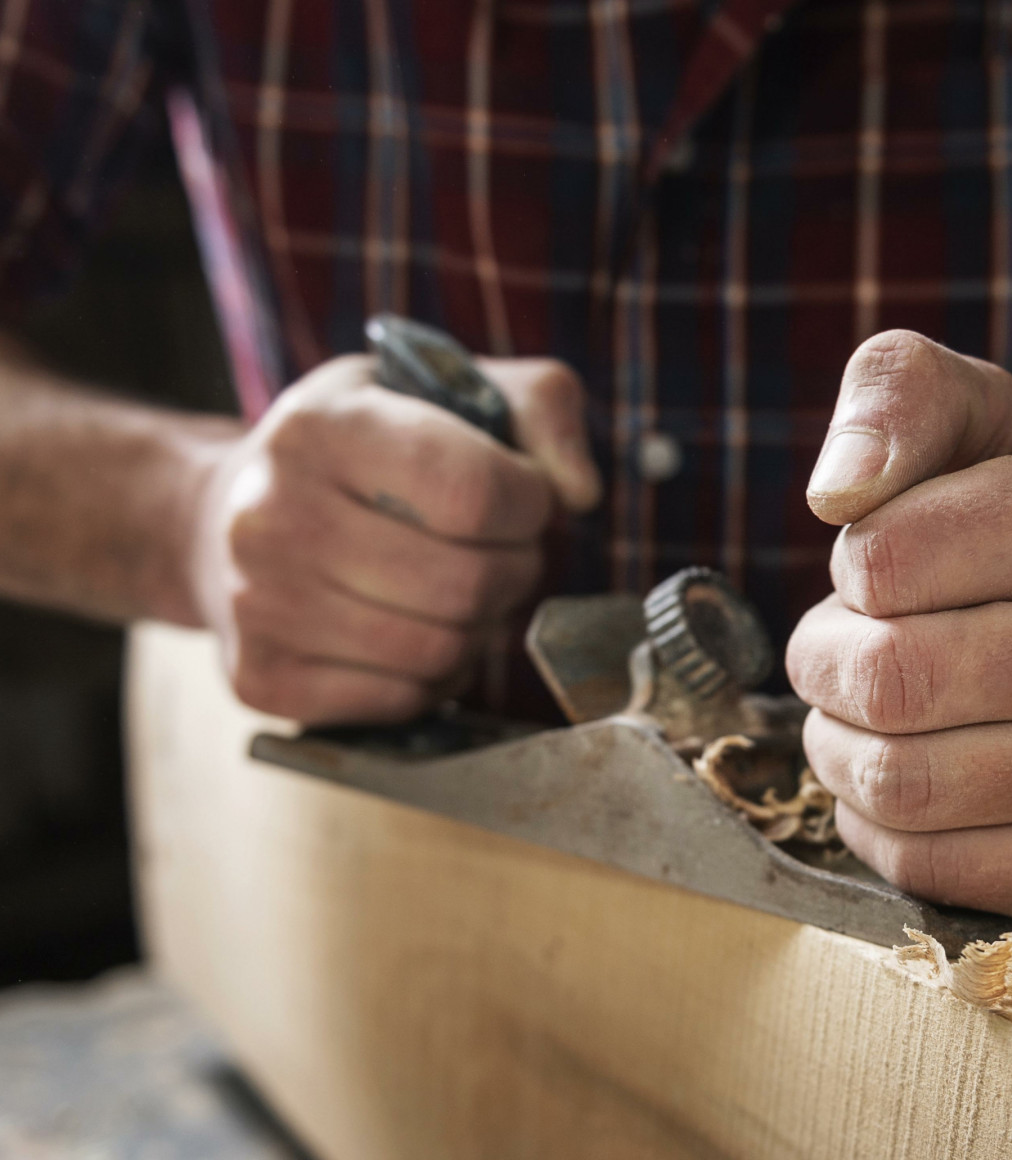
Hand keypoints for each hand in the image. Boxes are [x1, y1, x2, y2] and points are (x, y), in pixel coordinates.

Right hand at [189, 353, 598, 722]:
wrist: (219, 521)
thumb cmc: (358, 456)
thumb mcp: (446, 391)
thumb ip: (541, 408)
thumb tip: (579, 492)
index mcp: (320, 428)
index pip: (474, 492)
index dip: (530, 504)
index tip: (523, 497)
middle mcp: (272, 515)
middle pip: (466, 583)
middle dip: (513, 571)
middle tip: (497, 552)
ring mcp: (258, 604)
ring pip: (440, 652)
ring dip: (478, 629)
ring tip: (458, 593)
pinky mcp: (262, 680)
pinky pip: (404, 701)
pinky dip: (433, 679)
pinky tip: (413, 635)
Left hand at [786, 331, 1011, 919]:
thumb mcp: (975, 422)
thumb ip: (895, 399)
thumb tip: (838, 489)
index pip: (883, 560)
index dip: (849, 573)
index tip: (879, 573)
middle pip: (893, 682)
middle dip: (828, 668)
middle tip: (844, 657)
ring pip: (905, 786)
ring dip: (844, 753)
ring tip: (868, 720)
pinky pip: (935, 872)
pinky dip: (883, 833)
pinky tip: (908, 786)